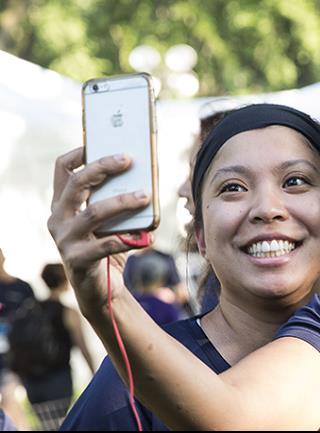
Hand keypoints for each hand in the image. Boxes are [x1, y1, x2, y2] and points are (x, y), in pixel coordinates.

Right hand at [47, 147, 150, 313]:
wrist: (100, 289)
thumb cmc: (106, 246)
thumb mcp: (109, 220)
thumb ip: (116, 200)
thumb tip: (145, 177)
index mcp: (63, 203)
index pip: (62, 170)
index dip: (78, 153)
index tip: (98, 142)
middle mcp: (59, 218)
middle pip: (78, 184)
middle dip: (103, 167)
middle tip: (129, 159)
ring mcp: (65, 239)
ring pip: (93, 212)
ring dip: (123, 202)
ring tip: (146, 195)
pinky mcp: (77, 260)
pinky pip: (104, 245)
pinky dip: (127, 239)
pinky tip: (146, 237)